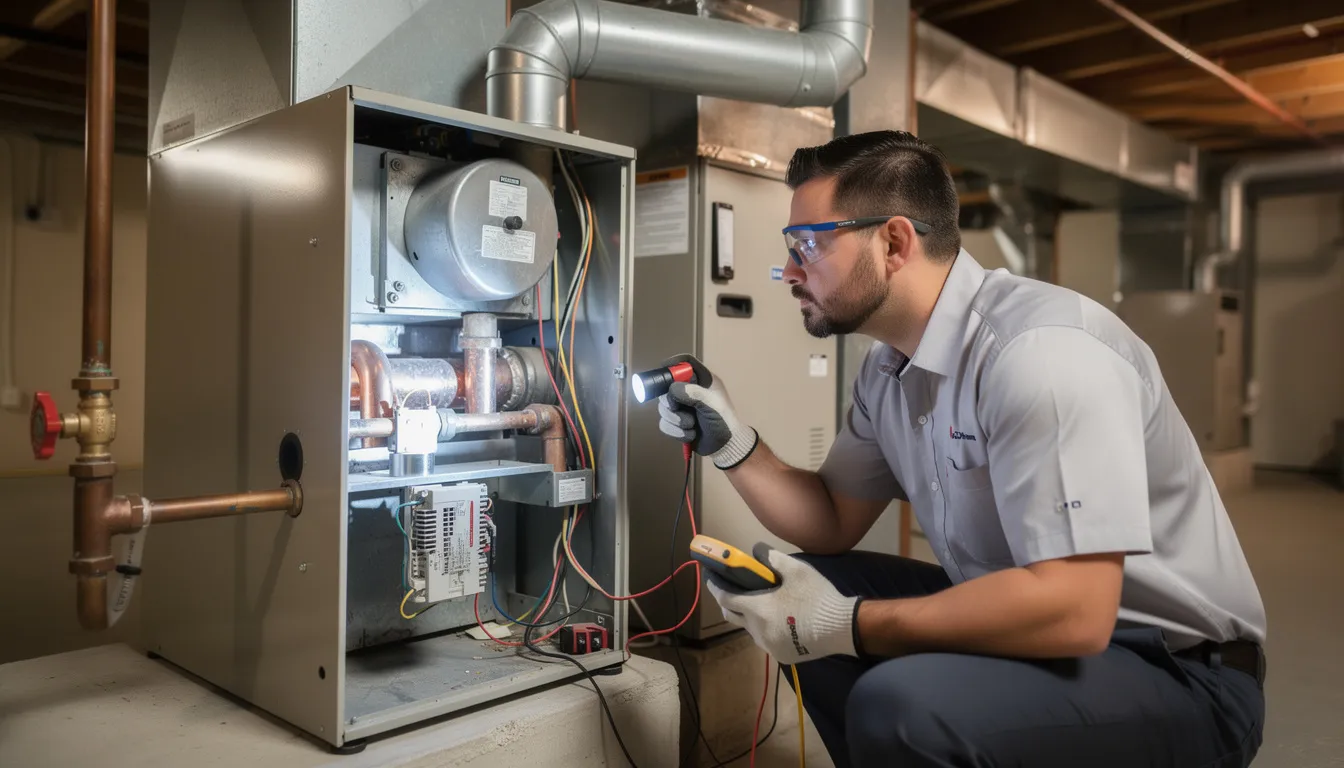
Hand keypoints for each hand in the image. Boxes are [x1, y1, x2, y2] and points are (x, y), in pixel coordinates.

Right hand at [656, 354, 758, 469]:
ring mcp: (682, 408)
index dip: (673, 364)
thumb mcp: (713, 404)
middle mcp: (690, 391)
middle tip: (678, 409)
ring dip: (676, 419)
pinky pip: (665, 424)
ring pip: (664, 408)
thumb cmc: (725, 422)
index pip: (686, 364)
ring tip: (692, 425)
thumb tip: (674, 388)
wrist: (726, 447)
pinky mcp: (677, 423)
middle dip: (670, 402)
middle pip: (667, 387)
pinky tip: (690, 434)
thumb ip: (695, 394)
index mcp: (702, 381)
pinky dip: (676, 432)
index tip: (663, 371)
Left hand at [706, 544, 859, 665]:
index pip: (725, 597)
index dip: (716, 586)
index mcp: (758, 609)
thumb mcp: (796, 570)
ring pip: (748, 629)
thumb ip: (771, 558)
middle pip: (731, 615)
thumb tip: (756, 550)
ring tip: (757, 602)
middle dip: (727, 601)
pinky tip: (776, 619)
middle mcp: (757, 631)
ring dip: (747, 615)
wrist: (842, 627)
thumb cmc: (816, 596)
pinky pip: (764, 640)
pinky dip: (763, 628)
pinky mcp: (781, 655)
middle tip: (731, 588)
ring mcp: (769, 646)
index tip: (710, 576)